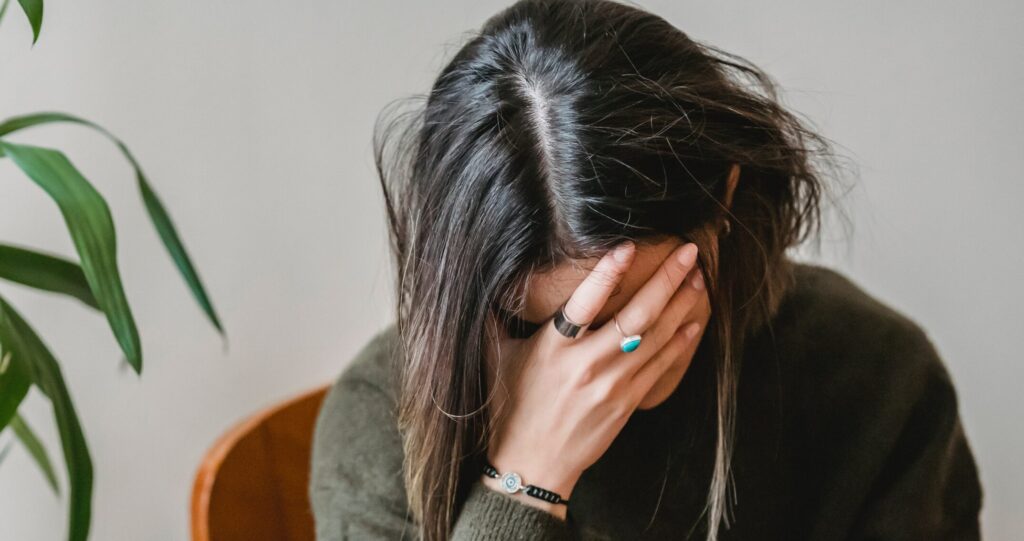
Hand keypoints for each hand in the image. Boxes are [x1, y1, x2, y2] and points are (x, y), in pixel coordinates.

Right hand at [482, 240, 705, 518]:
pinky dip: (680, 341)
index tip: (628, 247)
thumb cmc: (510, 408)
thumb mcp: (495, 357)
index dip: (607, 273)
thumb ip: (495, 317)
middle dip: (666, 280)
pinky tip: (694, 321)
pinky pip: (660, 366)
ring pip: (656, 337)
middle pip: (636, 316)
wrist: (532, 465)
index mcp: (553, 348)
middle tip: (689, 252)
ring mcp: (612, 385)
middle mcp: (586, 364)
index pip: (583, 303)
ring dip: (681, 304)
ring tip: (697, 278)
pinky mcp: (627, 402)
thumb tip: (489, 278)